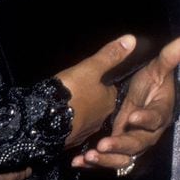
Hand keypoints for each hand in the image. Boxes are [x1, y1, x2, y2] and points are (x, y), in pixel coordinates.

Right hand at [57, 34, 134, 149]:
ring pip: (85, 118)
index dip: (101, 84)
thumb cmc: (72, 92)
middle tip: (76, 91)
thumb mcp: (90, 68)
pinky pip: (72, 129)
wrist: (48, 120)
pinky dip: (68, 124)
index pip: (110, 91)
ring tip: (65, 105)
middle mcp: (103, 119)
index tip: (90, 78)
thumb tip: (131, 39)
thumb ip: (109, 55)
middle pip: (98, 106)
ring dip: (78, 113)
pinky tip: (58, 119)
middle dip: (90, 100)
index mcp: (109, 101)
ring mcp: (86, 131)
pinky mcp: (71, 140)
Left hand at [73, 35, 179, 168]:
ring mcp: (132, 142)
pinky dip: (93, 162)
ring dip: (106, 159)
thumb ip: (168, 59)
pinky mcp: (117, 147)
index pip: (155, 119)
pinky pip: (107, 158)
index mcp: (158, 113)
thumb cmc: (150, 82)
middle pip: (138, 143)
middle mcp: (147, 133)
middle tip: (104, 144)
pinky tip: (77, 161)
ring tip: (89, 156)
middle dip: (121, 144)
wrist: (141, 97)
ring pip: (122, 156)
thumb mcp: (157, 69)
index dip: (145, 119)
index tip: (132, 117)